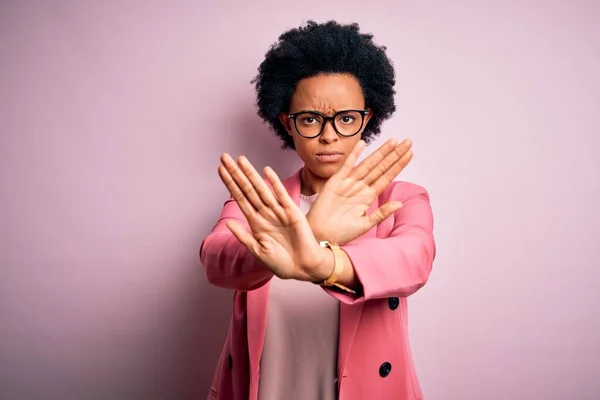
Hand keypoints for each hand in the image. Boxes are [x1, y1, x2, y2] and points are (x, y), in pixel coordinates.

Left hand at [218, 153, 330, 281]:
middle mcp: (265, 213)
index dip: (229, 183)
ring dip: (250, 174)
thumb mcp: (258, 251)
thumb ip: (243, 236)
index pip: (239, 198)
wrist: (303, 268)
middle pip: (247, 188)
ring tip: (240, 160)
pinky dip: (274, 183)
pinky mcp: (292, 212)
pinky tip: (266, 171)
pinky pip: (281, 195)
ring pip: (261, 188)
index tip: (220, 170)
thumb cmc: (282, 263)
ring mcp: (278, 211)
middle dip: (236, 173)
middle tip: (224, 156)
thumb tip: (229, 223)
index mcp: (256, 222)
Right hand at [306, 138, 412, 244]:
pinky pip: (347, 166)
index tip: (410, 154)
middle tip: (408, 142)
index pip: (387, 177)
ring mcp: (348, 183)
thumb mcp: (365, 224)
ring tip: (394, 141)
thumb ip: (381, 213)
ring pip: (368, 164)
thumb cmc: (340, 232)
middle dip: (394, 155)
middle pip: (381, 167)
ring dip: (381, 152)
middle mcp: (360, 187)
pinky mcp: (335, 182)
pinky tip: (363, 144)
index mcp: (368, 197)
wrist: (320, 235)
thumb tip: (400, 203)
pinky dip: (354, 155)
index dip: (398, 165)